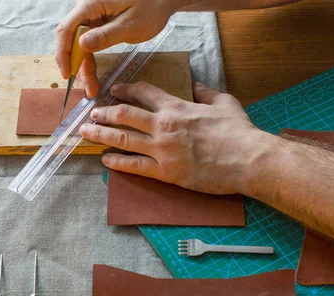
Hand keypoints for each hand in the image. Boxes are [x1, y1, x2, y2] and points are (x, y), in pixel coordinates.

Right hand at [55, 0, 176, 97]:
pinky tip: (91, 75)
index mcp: (91, 3)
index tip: (68, 74)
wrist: (161, 1)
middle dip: (76, 66)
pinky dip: (88, 60)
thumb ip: (105, 36)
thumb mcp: (130, 25)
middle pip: (70, 39)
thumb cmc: (150, 7)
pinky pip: (86, 44)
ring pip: (77, 45)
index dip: (64, 53)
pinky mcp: (96, 25)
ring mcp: (91, 17)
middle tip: (87, 88)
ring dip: (83, 67)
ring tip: (91, 88)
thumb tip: (81, 45)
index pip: (67, 29)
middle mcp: (86, 9)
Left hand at [79, 82, 276, 194]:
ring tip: (86, 132)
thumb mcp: (224, 103)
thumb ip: (207, 93)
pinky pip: (135, 166)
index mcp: (177, 107)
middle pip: (125, 114)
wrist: (248, 159)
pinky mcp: (165, 172)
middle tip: (91, 113)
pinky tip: (105, 160)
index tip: (113, 90)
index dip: (125, 89)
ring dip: (101, 134)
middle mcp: (164, 125)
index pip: (144, 92)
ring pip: (123, 139)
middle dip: (104, 112)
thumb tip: (198, 85)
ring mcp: (162, 149)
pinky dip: (117, 162)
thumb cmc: (238, 131)